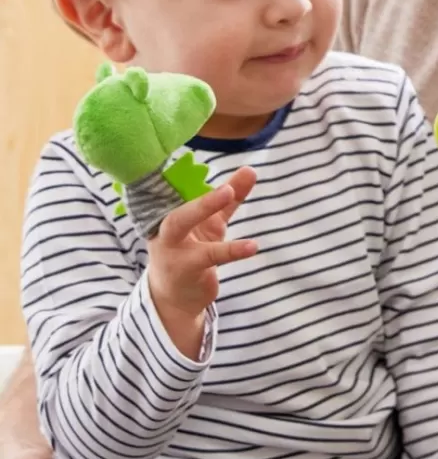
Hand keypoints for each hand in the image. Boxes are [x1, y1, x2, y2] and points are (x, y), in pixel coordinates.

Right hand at [147, 166, 256, 355]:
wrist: (175, 297)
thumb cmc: (192, 251)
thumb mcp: (212, 223)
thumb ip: (230, 198)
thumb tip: (250, 170)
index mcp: (167, 212)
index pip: (175, 190)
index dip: (184, 176)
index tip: (197, 161)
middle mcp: (164, 228)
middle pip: (177, 210)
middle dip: (201, 198)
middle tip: (227, 189)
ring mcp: (171, 249)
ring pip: (182, 226)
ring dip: (207, 212)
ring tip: (232, 197)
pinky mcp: (185, 269)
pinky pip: (209, 256)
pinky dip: (232, 250)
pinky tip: (252, 246)